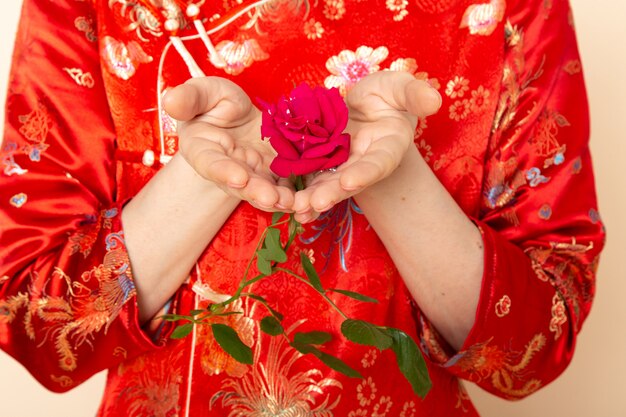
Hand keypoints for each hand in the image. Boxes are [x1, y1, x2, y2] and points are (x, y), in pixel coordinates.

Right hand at [163, 77, 293, 210]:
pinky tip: (308, 199)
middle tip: (272, 198)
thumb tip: (170, 100)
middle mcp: (228, 169)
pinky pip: (285, 186)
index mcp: (203, 151)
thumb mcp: (202, 93)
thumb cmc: (214, 103)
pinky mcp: (274, 175)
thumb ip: (188, 98)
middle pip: (241, 184)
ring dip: (278, 198)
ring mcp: (252, 175)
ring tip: (293, 203)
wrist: (238, 118)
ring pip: (264, 189)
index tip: (238, 178)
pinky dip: (296, 193)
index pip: (210, 164)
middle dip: (256, 191)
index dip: (223, 172)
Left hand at [292, 71, 441, 221]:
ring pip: (328, 184)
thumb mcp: (399, 87)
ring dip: (314, 198)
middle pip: (350, 180)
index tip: (351, 181)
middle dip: (334, 192)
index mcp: (388, 147)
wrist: (363, 106)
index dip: (367, 172)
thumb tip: (434, 100)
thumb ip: (414, 94)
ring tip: (298, 208)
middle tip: (315, 203)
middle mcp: (365, 162)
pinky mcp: (322, 165)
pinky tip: (288, 206)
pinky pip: (311, 180)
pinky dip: (302, 193)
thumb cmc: (385, 95)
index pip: (380, 162)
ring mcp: (342, 167)